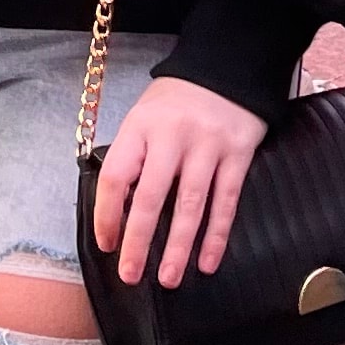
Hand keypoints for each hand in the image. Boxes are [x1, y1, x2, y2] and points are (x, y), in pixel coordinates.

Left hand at [92, 78, 267, 289]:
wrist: (226, 67)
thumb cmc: (177, 101)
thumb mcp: (144, 117)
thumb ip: (134, 157)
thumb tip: (119, 211)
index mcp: (140, 126)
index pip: (116, 175)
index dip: (107, 214)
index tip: (107, 244)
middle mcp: (171, 136)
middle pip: (150, 196)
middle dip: (139, 241)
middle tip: (131, 274)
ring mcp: (206, 145)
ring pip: (190, 204)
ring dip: (178, 246)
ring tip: (169, 278)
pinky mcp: (237, 154)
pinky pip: (226, 201)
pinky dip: (217, 235)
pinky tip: (208, 261)